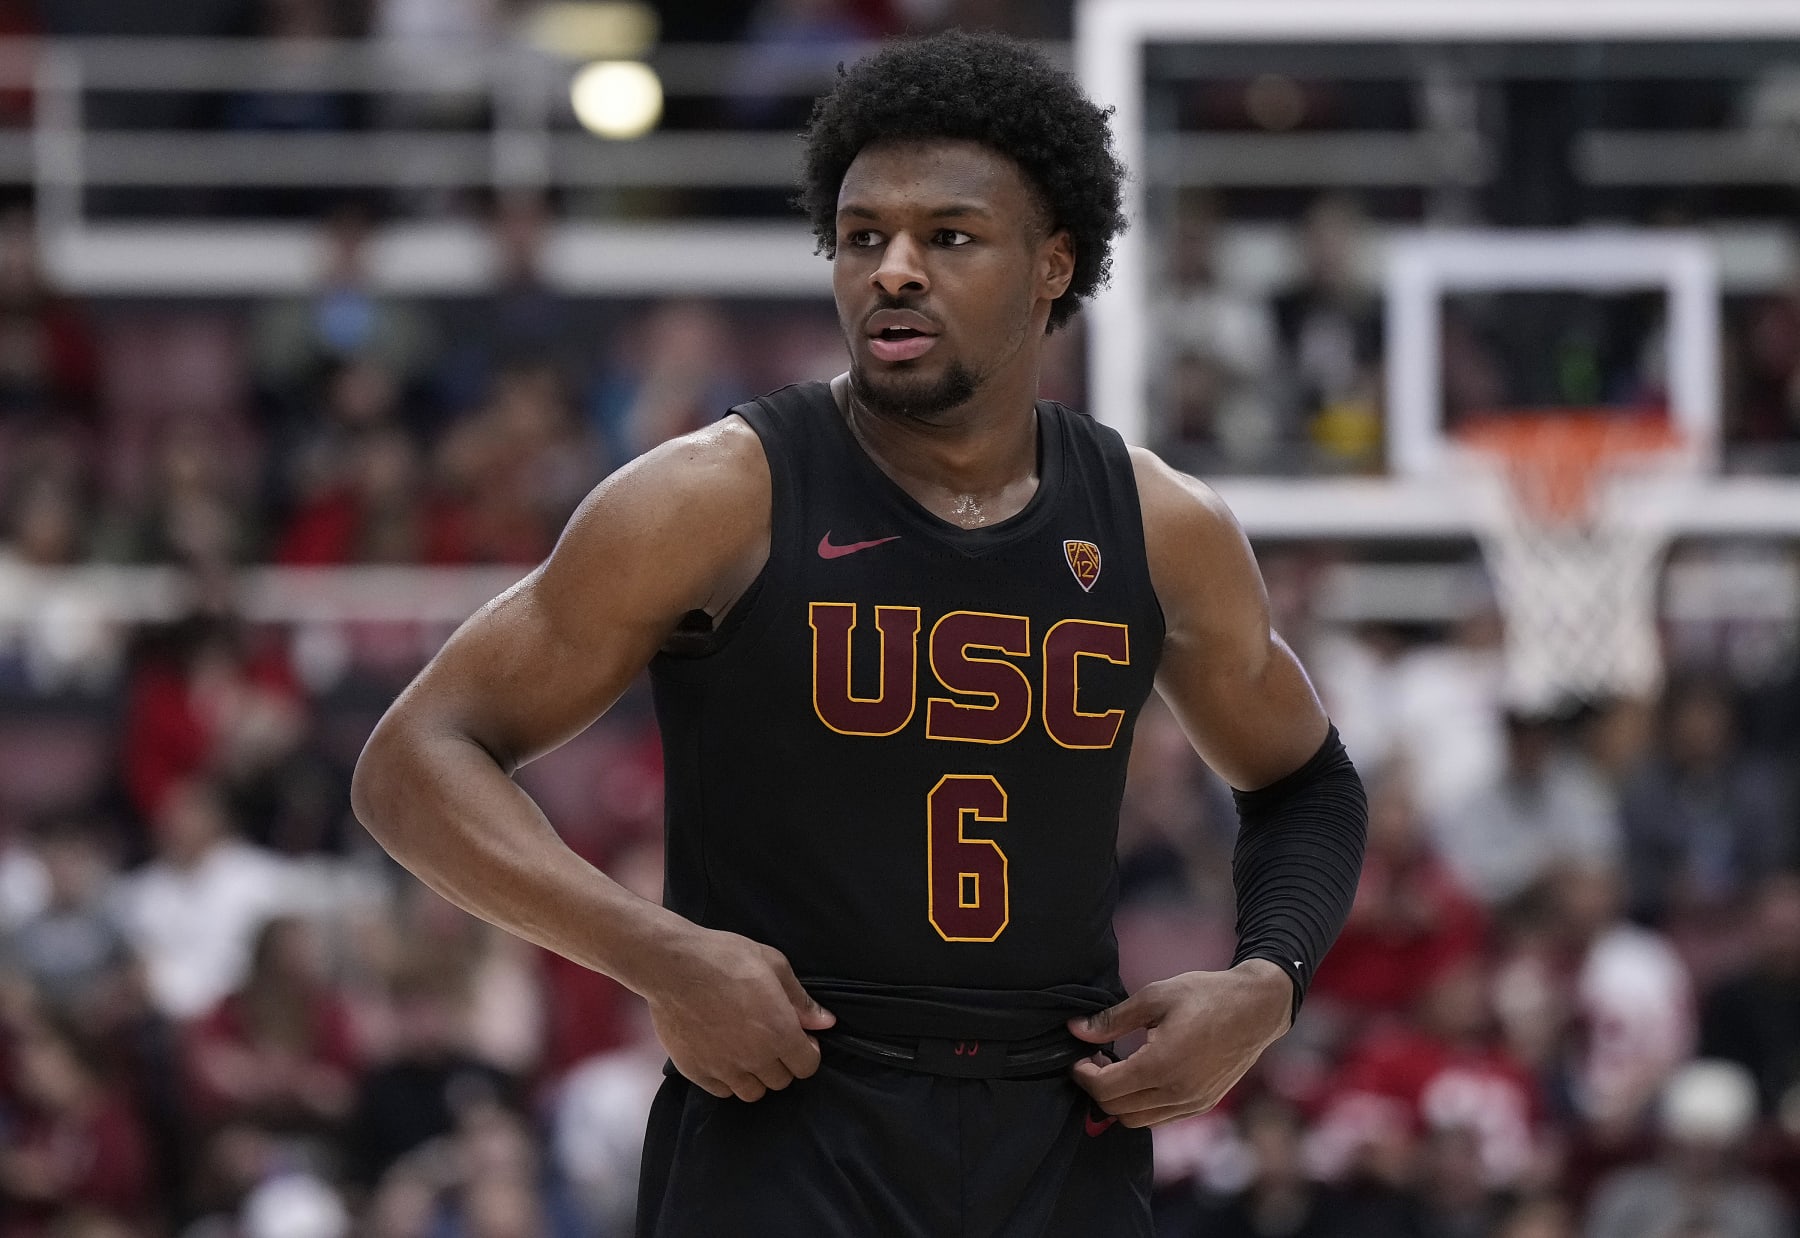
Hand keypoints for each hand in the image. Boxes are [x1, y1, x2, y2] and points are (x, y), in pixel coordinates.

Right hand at [641, 924, 834, 1102]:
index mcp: (780, 1032)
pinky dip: (727, 1080)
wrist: (673, 965)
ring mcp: (724, 1068)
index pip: (807, 1066)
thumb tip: (826, 1022)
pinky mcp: (696, 1071)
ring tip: (747, 1052)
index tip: (798, 1038)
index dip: (807, 1052)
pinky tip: (723, 1057)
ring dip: (756, 1076)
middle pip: (781, 1081)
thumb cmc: (726, 957)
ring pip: (752, 1092)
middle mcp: (755, 1058)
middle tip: (770, 1040)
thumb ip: (801, 1000)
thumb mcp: (773, 965)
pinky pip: (722, 1091)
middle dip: (782, 1062)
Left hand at [1067, 960, 1291, 1127]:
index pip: (1105, 1089)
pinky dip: (1140, 1106)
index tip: (1078, 1058)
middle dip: (1097, 1088)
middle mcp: (1177, 1093)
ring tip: (1116, 1068)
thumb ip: (1112, 1019)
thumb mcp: (1154, 997)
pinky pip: (1159, 1118)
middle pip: (1116, 1110)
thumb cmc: (1206, 996)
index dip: (1082, 1076)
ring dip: (1118, 1101)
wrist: (1256, 1009)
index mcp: (1161, 1065)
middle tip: (1094, 1060)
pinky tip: (1141, 1076)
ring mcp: (1192, 1103)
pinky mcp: (1202, 1105)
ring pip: (1136, 1120)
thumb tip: (1076, 1030)